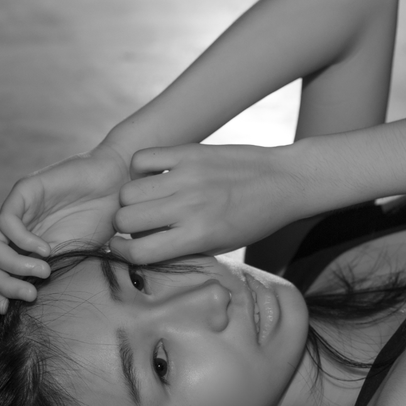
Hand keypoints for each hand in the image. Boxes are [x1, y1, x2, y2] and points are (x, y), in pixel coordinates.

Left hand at [0, 142, 129, 311]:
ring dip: (12, 266)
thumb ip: (49, 277)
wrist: (117, 185)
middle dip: (1, 286)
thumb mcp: (72, 259)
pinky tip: (47, 249)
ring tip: (42, 272)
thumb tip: (29, 307)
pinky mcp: (25, 191)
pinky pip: (6, 221)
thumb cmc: (100, 221)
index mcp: (20, 249)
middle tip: (30, 295)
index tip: (8, 310)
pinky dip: (23, 241)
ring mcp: (17, 211)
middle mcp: (13, 231)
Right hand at [108, 143, 303, 263]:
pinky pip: (141, 159)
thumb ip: (180, 248)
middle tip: (136, 223)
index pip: (138, 251)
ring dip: (129, 199)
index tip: (123, 248)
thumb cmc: (252, 221)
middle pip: (125, 219)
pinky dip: (139, 169)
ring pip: (128, 191)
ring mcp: (187, 177)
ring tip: (146, 200)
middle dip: (124, 226)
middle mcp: (189, 207)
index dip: (122, 253)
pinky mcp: (189, 152)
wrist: (283, 182)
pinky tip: (153, 176)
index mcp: (198, 236)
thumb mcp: (219, 246)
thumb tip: (139, 246)